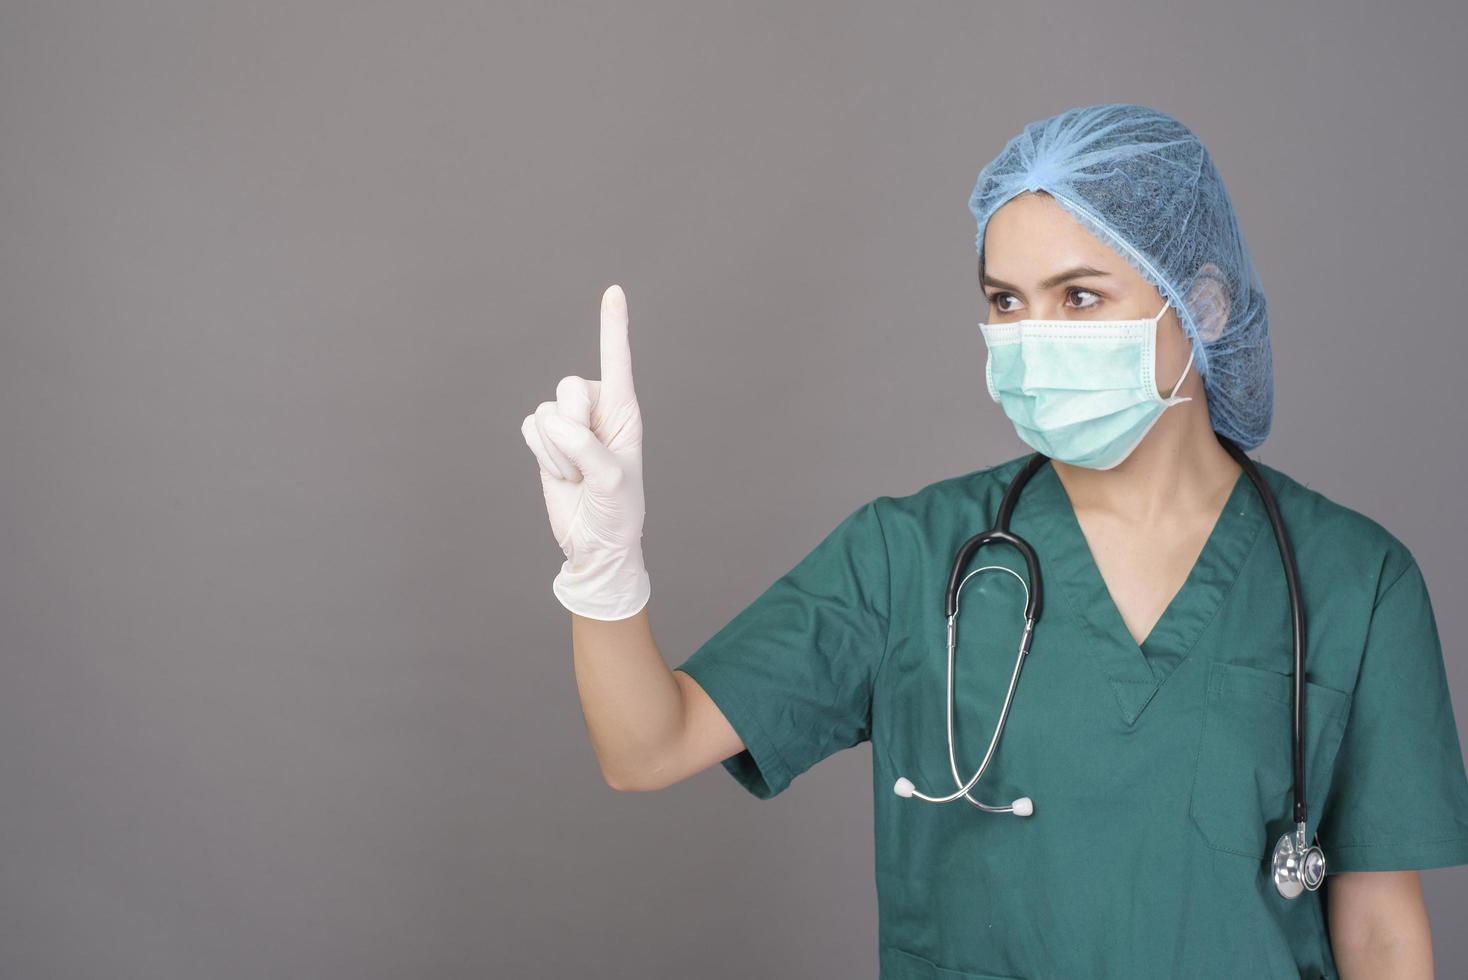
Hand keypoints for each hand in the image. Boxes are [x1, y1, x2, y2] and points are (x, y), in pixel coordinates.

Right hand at [520, 284, 649, 619]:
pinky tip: (560, 474)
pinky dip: (540, 456)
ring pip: (544, 412)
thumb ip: (587, 447)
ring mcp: (568, 425)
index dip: (613, 327)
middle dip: (572, 429)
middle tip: (587, 463)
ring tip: (577, 475)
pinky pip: (527, 428)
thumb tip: (556, 423)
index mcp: (624, 411)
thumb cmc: (617, 512)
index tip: (614, 291)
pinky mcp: (545, 441)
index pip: (617, 361)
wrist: (594, 543)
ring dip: (556, 452)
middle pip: (568, 387)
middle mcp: (596, 410)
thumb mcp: (613, 480)